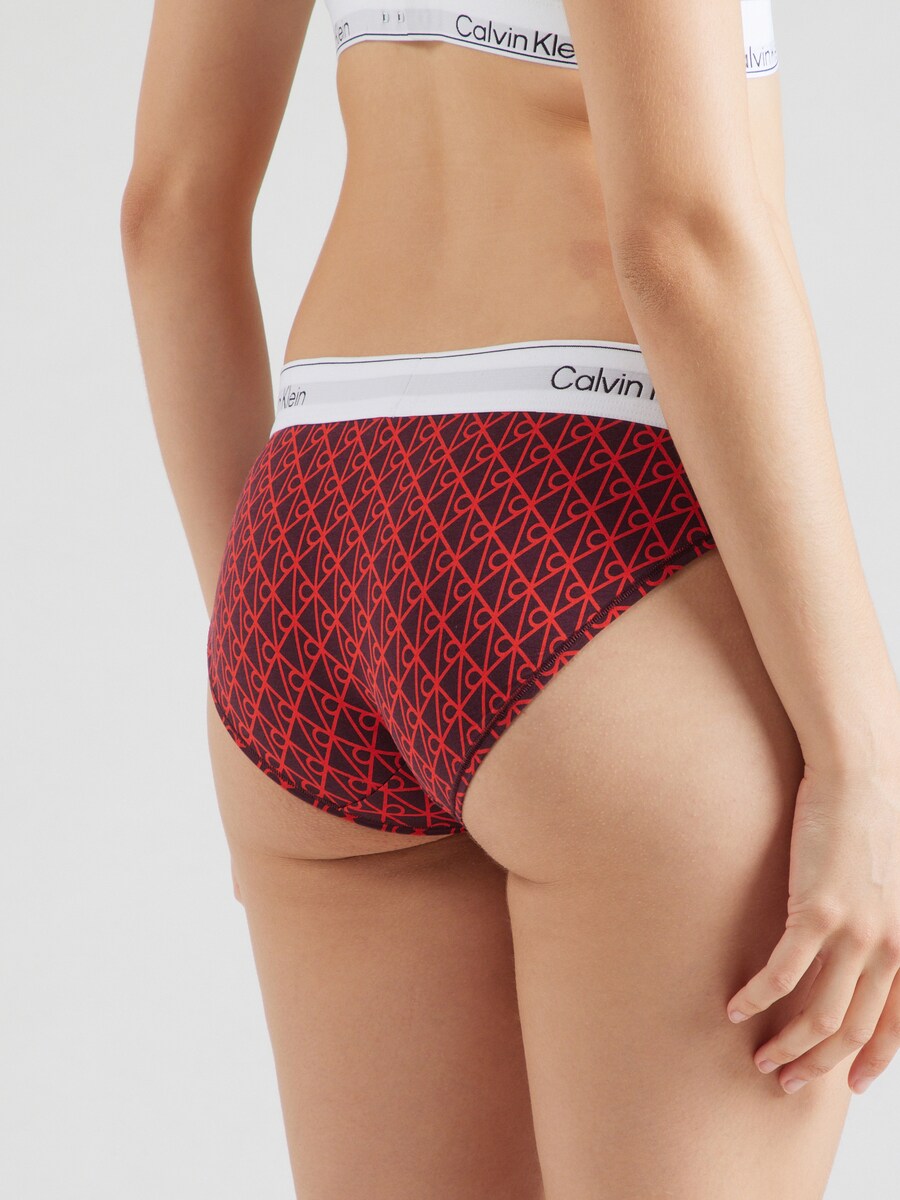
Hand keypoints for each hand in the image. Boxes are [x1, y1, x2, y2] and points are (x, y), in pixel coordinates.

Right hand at [725, 760, 899, 1094]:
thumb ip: (884, 926)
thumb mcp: (894, 887)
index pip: (896, 1027)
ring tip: (760, 1058)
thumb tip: (862, 954)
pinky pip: (782, 975)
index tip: (853, 1085)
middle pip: (851, 1030)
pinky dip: (757, 999)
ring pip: (818, 1015)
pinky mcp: (817, 913)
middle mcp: (890, 948)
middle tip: (788, 1081)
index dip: (872, 1061)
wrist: (861, 778)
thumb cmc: (875, 822)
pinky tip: (735, 1008)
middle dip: (819, 1067)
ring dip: (787, 1047)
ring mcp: (854, 934)